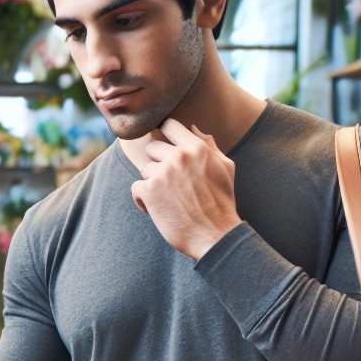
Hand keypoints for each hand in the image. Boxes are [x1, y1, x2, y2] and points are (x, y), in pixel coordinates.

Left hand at [129, 118, 241, 260]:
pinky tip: (157, 209)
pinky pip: (136, 187)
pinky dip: (143, 200)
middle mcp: (179, 156)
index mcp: (197, 148)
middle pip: (152, 147)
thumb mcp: (224, 168)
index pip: (169, 125)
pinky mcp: (150, 191)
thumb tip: (194, 128)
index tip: (165, 149)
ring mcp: (163, 173)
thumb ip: (209, 146)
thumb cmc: (221, 202)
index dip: (165, 135)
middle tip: (170, 183)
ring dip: (153, 184)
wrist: (215, 235)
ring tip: (168, 199)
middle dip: (158, 163)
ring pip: (145, 169)